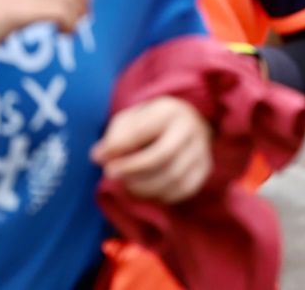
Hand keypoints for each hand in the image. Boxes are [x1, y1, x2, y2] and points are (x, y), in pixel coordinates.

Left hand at [92, 97, 211, 204]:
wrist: (185, 123)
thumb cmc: (150, 123)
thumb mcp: (130, 119)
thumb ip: (114, 136)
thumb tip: (99, 157)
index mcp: (169, 111)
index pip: (142, 131)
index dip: (117, 147)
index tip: (99, 158)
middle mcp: (191, 128)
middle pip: (161, 156)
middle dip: (132, 169)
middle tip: (111, 174)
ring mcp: (201, 150)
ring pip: (172, 177)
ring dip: (143, 186)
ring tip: (128, 183)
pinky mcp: (205, 168)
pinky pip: (183, 190)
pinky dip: (162, 195)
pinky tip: (149, 189)